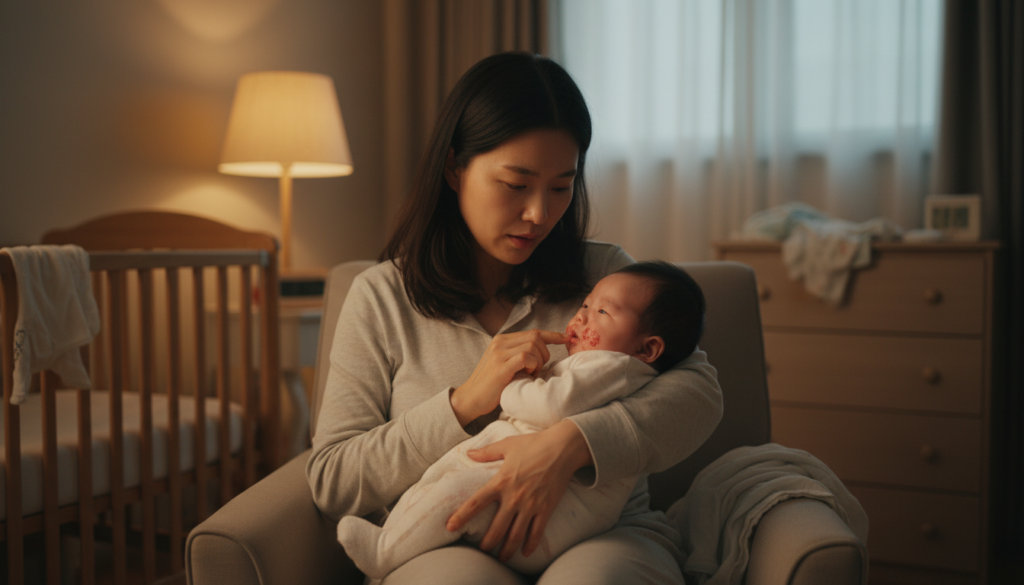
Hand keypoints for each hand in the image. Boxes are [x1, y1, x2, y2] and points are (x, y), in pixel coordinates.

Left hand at [446, 419, 592, 561]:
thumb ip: (486, 452)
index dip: (461, 516)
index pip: (475, 503)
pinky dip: (530, 545)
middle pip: (496, 528)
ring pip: (515, 535)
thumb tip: (468, 453)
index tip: (450, 527)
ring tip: (502, 558)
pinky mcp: (546, 509)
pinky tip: (525, 552)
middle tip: (482, 550)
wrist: (563, 447)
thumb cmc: (534, 444)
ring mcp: (530, 505)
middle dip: (487, 543)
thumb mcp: (507, 445)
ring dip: (507, 550)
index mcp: (501, 481)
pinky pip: (536, 532)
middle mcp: (514, 497)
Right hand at [450, 329, 567, 426]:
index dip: (553, 335)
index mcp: (502, 340)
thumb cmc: (491, 386)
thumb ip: (519, 354)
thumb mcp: (505, 364)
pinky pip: (526, 357)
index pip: (533, 332)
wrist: (470, 399)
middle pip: (536, 337)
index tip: (567, 339)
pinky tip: (526, 375)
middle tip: (538, 370)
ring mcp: (499, 353)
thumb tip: (542, 352)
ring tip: (529, 374)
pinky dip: (532, 366)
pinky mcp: (501, 365)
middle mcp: (500, 342)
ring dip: (538, 362)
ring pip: (533, 346)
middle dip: (545, 354)